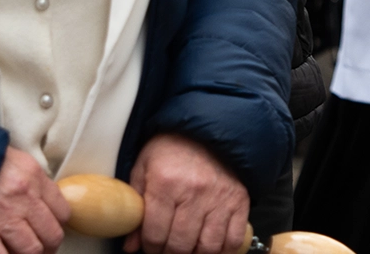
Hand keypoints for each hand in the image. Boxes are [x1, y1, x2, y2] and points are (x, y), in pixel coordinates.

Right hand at [0, 147, 70, 253]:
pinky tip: (6, 253)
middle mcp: (22, 197)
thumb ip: (34, 182)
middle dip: (49, 245)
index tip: (52, 227)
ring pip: (32, 250)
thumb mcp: (17, 160)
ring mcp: (3, 217)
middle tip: (44, 246)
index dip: (58, 223)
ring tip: (25, 252)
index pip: (62, 210)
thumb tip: (46, 206)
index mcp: (33, 176)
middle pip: (51, 234)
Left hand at [124, 133, 248, 253]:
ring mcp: (218, 198)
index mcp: (165, 183)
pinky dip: (222, 251)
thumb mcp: (144, 168)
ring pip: (207, 248)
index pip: (154, 234)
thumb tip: (131, 245)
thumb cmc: (171, 148)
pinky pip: (233, 239)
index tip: (150, 245)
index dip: (149, 247)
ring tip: (187, 248)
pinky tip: (210, 246)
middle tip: (167, 248)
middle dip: (169, 253)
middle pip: (180, 245)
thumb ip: (137, 207)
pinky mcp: (239, 201)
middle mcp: (193, 192)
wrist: (206, 129)